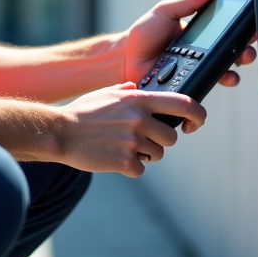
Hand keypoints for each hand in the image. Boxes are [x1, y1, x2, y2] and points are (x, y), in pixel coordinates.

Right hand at [57, 83, 206, 176]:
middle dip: (160, 141)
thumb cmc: (81, 112)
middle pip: (171, 136)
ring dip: (144, 155)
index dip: (198, 114)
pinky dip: (130, 168)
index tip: (198, 122)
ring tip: (122, 147)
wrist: (59, 132)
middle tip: (141, 140)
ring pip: (157, 154)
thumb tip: (136, 87)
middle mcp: (139, 118)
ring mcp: (133, 140)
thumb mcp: (105, 93)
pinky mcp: (124, 161)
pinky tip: (113, 158)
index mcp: (138, 99)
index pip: (183, 103)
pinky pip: (140, 169)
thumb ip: (126, 90)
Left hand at [122, 0, 257, 86]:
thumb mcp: (165, 12)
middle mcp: (200, 55)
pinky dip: (212, 86)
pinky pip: (203, 89)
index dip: (242, 33)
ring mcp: (194, 72)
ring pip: (222, 74)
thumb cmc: (142, 34)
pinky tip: (216, 82)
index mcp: (198, 36)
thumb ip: (187, 3)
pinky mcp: (186, 87)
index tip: (252, 30)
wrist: (124, 58)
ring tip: (234, 71)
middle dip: (244, 54)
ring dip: (233, 73)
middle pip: (230, 55)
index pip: (225, 34)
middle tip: (246, 52)